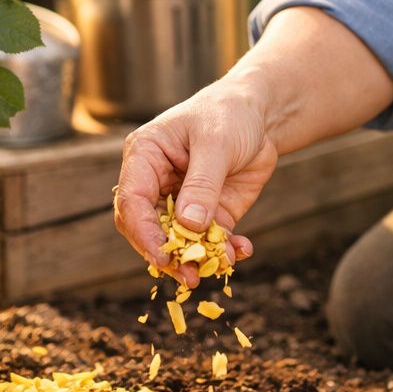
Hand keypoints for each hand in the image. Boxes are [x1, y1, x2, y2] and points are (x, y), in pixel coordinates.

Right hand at [112, 80, 273, 285]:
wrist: (260, 115)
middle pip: (148, 229)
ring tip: (218, 267)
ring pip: (178, 241)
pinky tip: (241, 250)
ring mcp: (182, 202)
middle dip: (168, 255)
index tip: (163, 256)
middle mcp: (156, 184)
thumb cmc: (228, 115)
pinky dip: (223, 250)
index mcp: (144, 158)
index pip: (132, 201)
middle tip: (189, 277)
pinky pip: (209, 241)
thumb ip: (202, 185)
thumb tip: (188, 226)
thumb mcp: (216, 143)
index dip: (144, 232)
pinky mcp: (208, 214)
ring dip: (196, 259)